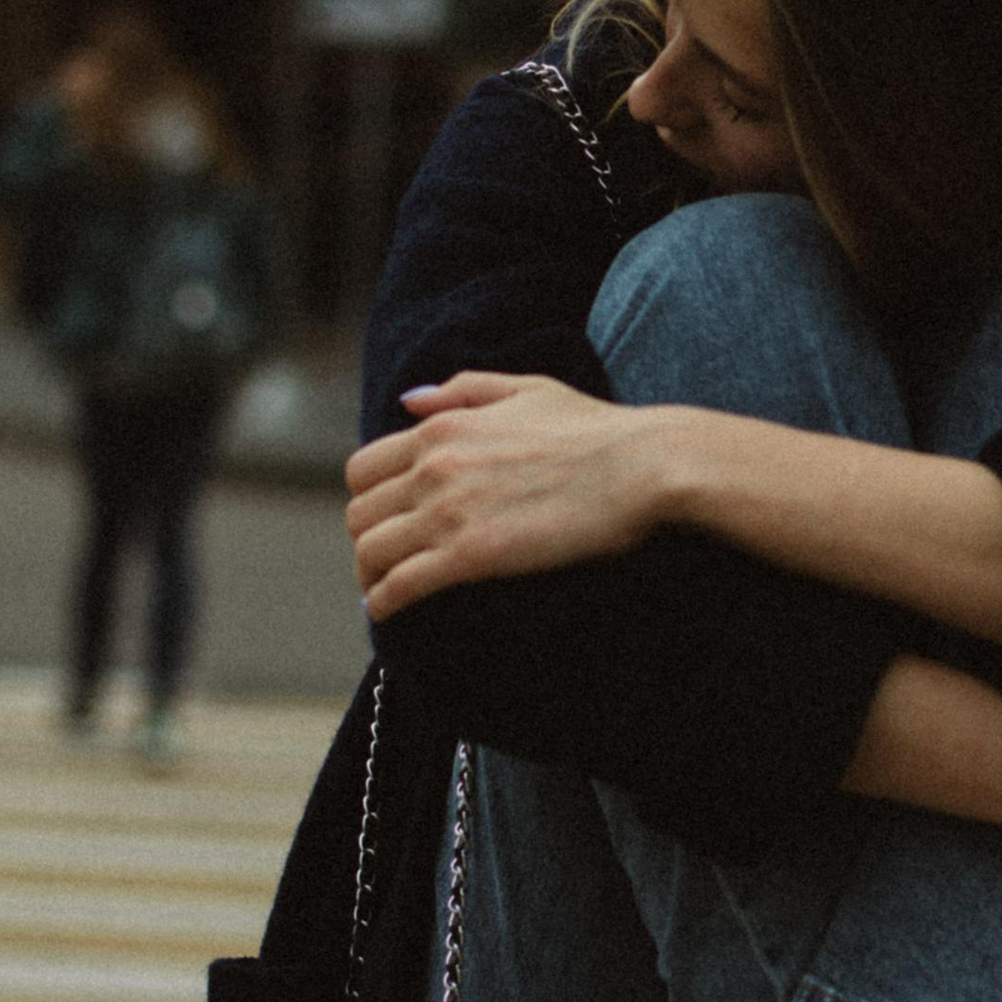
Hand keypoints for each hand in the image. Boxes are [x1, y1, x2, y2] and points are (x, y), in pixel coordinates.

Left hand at [345, 373, 663, 615]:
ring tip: (383, 589)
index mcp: (443, 427)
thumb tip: (409, 400)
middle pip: (360, 513)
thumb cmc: (596, 428)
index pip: (365, 468)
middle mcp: (434, 466)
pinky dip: (384, 601)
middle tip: (387, 559)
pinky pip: (401, 584)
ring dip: (370, 573)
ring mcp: (449, 512)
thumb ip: (463, 390)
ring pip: (370, 550)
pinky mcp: (471, 555)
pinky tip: (386, 611)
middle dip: (367, 538)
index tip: (385, 519)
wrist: (641, 466)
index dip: (369, 499)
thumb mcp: (527, 390)